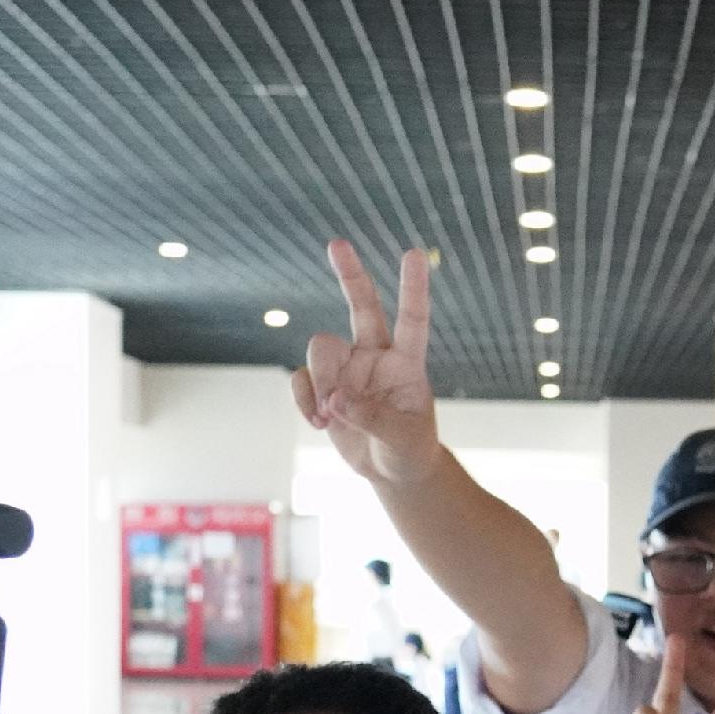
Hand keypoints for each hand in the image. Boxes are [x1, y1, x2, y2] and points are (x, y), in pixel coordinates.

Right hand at [289, 240, 441, 485]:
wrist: (391, 470)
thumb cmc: (409, 450)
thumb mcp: (402, 439)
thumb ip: (372, 418)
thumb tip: (334, 398)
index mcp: (407, 363)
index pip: (412, 320)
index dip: (412, 288)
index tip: (412, 254)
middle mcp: (375, 356)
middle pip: (361, 306)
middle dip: (350, 274)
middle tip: (336, 243)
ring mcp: (347, 369)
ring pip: (321, 348)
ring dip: (320, 381)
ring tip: (330, 416)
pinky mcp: (324, 386)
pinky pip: (301, 379)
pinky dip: (304, 400)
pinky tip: (319, 423)